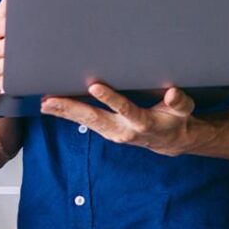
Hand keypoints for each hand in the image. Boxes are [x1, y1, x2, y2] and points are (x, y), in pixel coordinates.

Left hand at [40, 83, 195, 156]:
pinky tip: (51, 107)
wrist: (170, 141)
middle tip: (51, 100)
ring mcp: (112, 133)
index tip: (95, 87)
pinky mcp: (105, 131)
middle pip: (95, 119)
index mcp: (142, 122)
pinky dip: (67, 115)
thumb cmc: (175, 120)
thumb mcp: (184, 110)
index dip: (111, 99)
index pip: (125, 110)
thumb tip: (173, 93)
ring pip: (85, 122)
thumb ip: (179, 101)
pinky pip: (83, 122)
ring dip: (63, 113)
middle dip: (71, 109)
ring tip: (45, 103)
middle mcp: (123, 130)